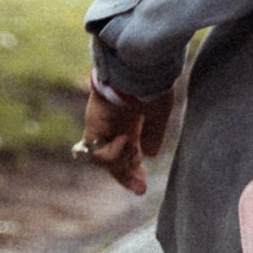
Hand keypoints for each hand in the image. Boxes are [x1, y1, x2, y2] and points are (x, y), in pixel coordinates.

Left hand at [77, 76, 173, 195]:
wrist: (137, 63)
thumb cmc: (151, 82)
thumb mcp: (159, 112)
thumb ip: (154, 133)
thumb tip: (150, 155)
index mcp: (131, 121)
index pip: (128, 153)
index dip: (133, 171)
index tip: (142, 187)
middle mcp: (114, 125)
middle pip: (113, 161)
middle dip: (126, 176)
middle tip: (141, 189)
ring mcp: (102, 125)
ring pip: (103, 160)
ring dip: (120, 162)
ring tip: (133, 148)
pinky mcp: (93, 125)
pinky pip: (96, 152)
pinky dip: (112, 154)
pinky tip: (126, 141)